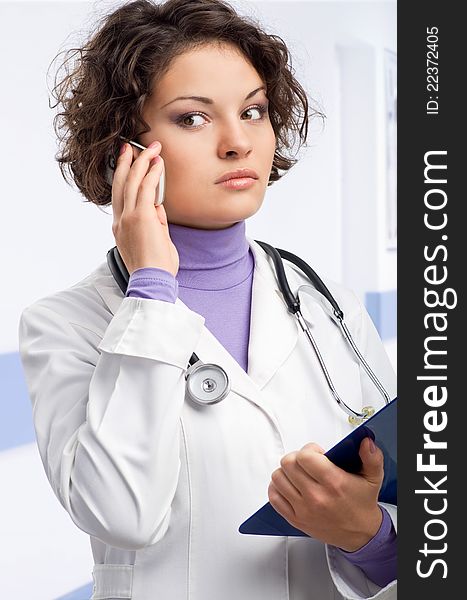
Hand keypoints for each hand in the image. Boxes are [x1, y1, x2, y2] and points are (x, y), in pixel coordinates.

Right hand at [111, 141, 178, 276]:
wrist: (151, 281)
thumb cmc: (154, 267)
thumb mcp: (153, 241)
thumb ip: (155, 222)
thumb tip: (158, 206)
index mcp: (120, 227)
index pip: (119, 196)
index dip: (122, 177)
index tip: (126, 164)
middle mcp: (120, 220)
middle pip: (120, 184)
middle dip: (125, 162)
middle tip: (129, 147)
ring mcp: (128, 217)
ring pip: (132, 181)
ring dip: (141, 161)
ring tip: (150, 147)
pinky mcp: (141, 216)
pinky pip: (146, 188)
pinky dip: (151, 172)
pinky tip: (157, 162)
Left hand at [268, 438, 383, 551]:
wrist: (361, 534)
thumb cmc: (362, 504)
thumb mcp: (373, 478)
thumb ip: (372, 458)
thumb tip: (366, 443)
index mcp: (334, 483)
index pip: (305, 456)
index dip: (309, 450)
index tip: (317, 453)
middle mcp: (316, 497)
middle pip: (288, 464)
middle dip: (297, 458)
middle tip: (307, 462)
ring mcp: (303, 509)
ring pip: (278, 478)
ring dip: (286, 472)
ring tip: (298, 473)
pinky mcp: (295, 519)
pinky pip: (274, 498)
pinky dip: (278, 488)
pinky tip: (289, 486)